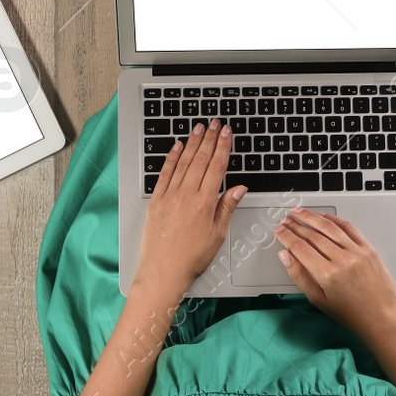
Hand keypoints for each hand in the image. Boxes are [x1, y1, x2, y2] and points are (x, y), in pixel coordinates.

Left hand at [132, 119, 246, 300]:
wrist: (163, 271)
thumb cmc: (192, 257)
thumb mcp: (218, 234)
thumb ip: (227, 207)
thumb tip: (239, 187)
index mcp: (205, 202)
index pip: (217, 166)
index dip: (223, 147)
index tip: (227, 133)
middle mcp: (187, 195)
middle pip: (201, 159)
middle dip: (210, 139)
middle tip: (216, 123)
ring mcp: (170, 195)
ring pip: (184, 162)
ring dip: (193, 143)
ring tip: (199, 128)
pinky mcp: (156, 199)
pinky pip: (165, 173)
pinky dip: (172, 158)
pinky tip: (177, 146)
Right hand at [274, 206, 395, 340]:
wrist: (382, 317)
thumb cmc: (351, 313)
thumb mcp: (319, 300)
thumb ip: (299, 275)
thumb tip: (285, 255)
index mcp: (328, 275)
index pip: (300, 247)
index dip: (286, 236)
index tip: (278, 230)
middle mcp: (342, 259)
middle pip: (313, 235)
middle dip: (296, 225)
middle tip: (285, 219)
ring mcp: (357, 251)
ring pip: (329, 227)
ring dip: (311, 217)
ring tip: (299, 212)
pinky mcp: (368, 248)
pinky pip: (348, 227)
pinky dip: (333, 219)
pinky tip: (323, 216)